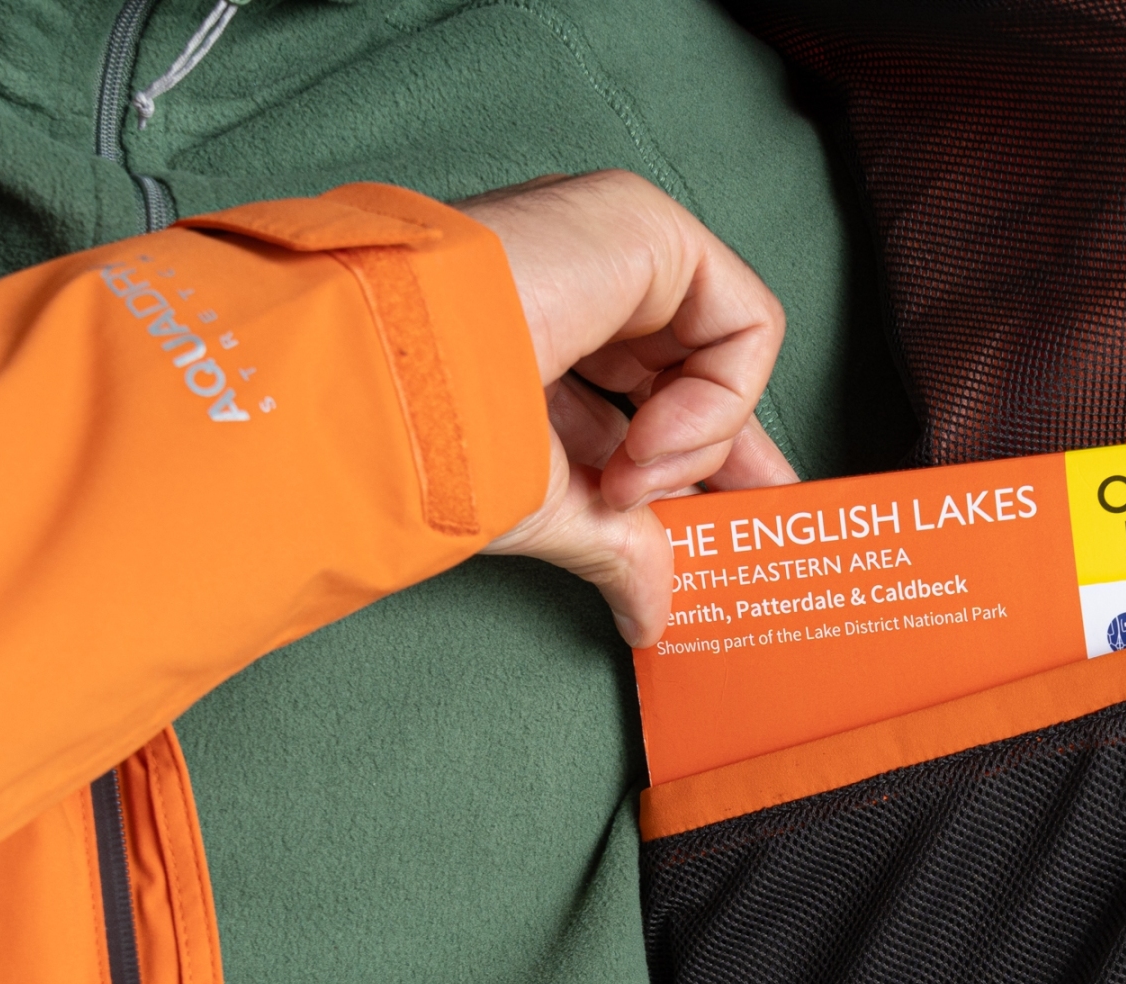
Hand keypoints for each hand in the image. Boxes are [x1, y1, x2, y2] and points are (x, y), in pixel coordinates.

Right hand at [460, 171, 795, 644]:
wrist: (383, 382)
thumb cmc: (429, 439)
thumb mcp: (544, 506)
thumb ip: (615, 548)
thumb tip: (650, 616)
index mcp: (551, 329)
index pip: (656, 396)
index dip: (706, 461)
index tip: (741, 522)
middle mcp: (588, 276)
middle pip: (700, 370)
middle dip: (727, 457)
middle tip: (736, 525)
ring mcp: (615, 242)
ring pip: (726, 353)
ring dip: (695, 443)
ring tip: (628, 482)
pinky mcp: (644, 224)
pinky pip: (742, 324)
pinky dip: (715, 402)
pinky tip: (647, 442)